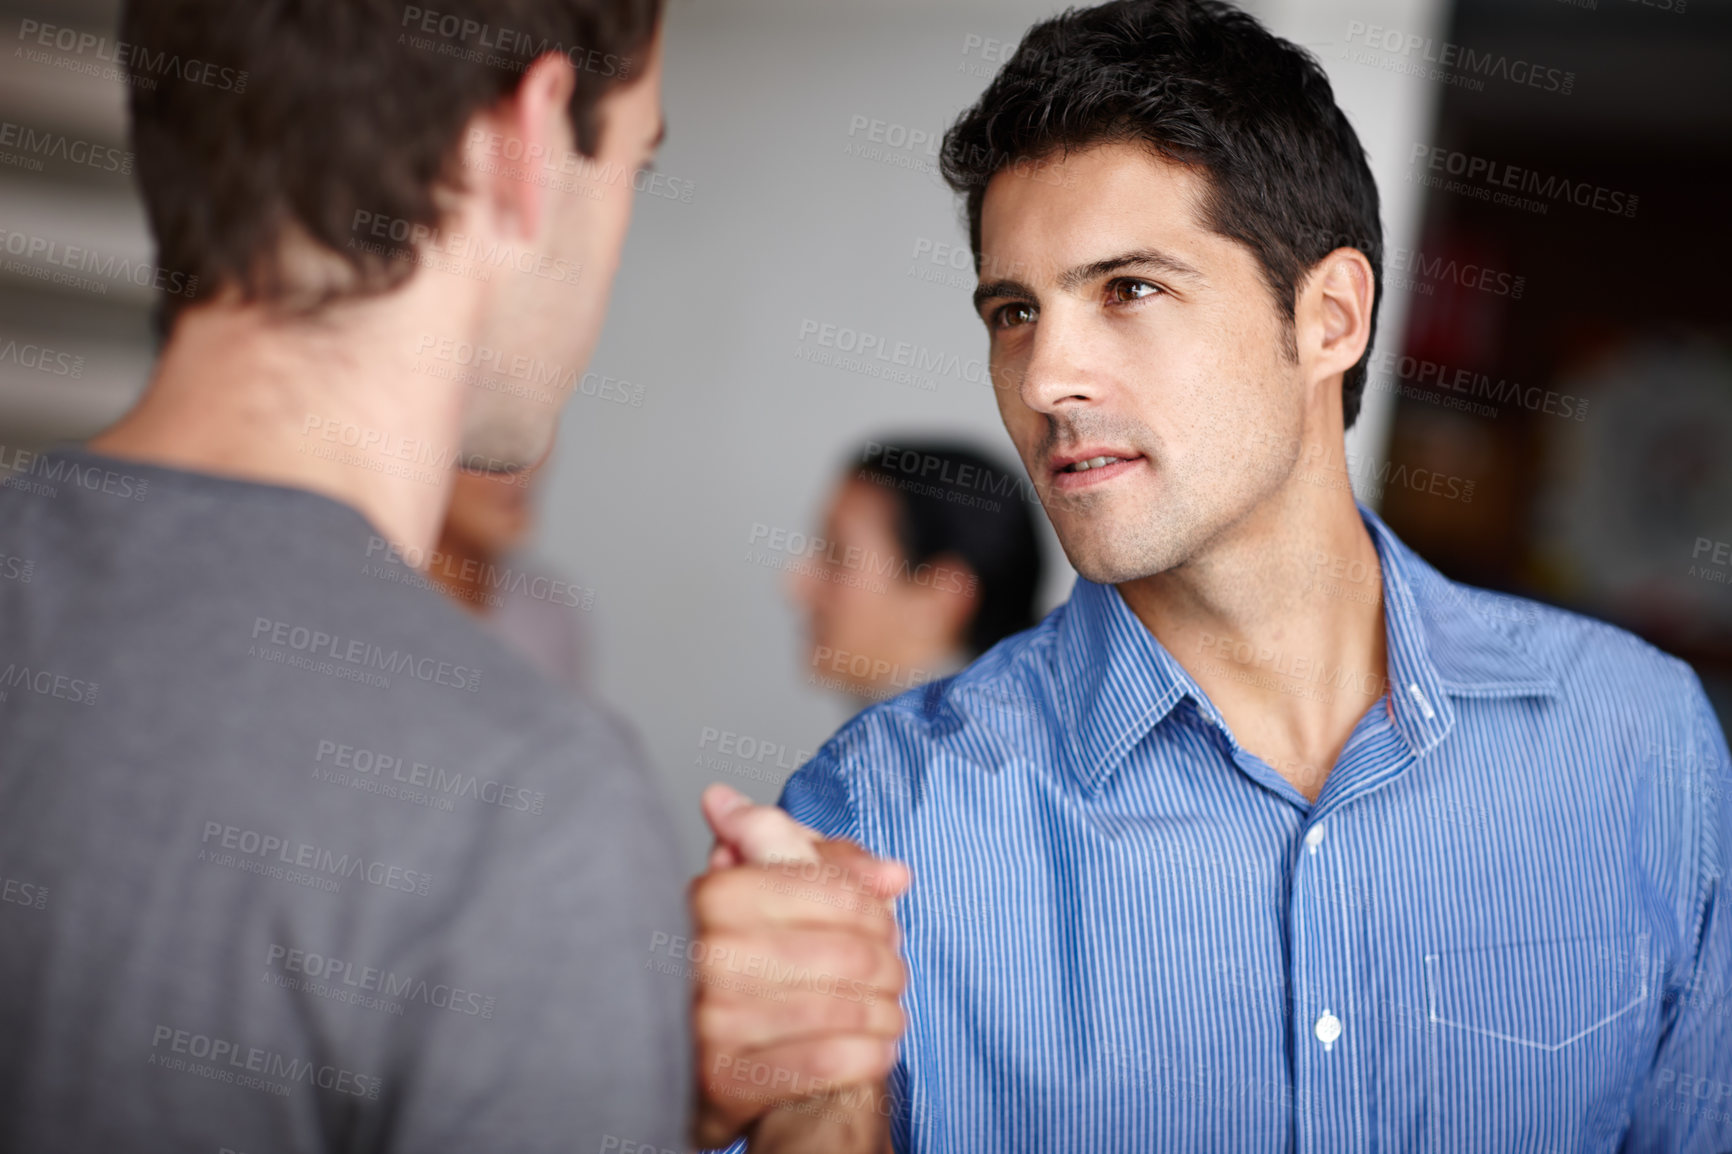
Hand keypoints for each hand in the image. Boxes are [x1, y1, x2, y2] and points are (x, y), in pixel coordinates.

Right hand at [690, 784, 909, 1149]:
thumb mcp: (770, 889)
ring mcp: (711, 1020)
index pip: (835, 892)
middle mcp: (707, 954)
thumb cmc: (739, 960)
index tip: (886, 927)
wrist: (682, 1053)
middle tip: (893, 976)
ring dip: (885, 1014)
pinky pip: (825, 1062)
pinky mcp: (722, 1081)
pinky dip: (868, 1054)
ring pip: (842, 1009)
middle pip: (848, 954)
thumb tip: (896, 876)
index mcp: (715, 895)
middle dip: (887, 967)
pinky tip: (877, 1049)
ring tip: (889, 1015)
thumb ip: (834, 867)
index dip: (876, 912)